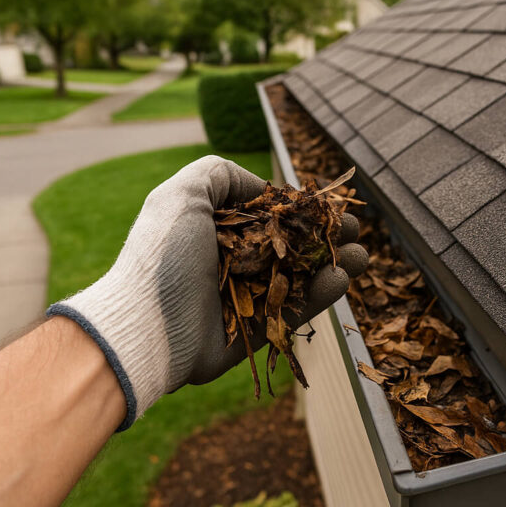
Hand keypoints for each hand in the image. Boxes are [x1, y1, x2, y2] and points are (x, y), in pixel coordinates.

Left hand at [48, 155, 367, 430]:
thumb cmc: (162, 258)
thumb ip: (219, 173)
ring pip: (297, 278)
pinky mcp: (254, 332)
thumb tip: (261, 186)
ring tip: (360, 256)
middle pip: (289, 246)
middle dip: (324, 237)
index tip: (328, 206)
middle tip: (351, 231)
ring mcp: (244, 298)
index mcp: (214, 231)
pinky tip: (340, 279)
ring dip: (331, 265)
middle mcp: (231, 262)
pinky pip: (293, 311)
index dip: (300, 210)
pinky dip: (319, 296)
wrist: (146, 328)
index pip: (267, 215)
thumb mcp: (181, 194)